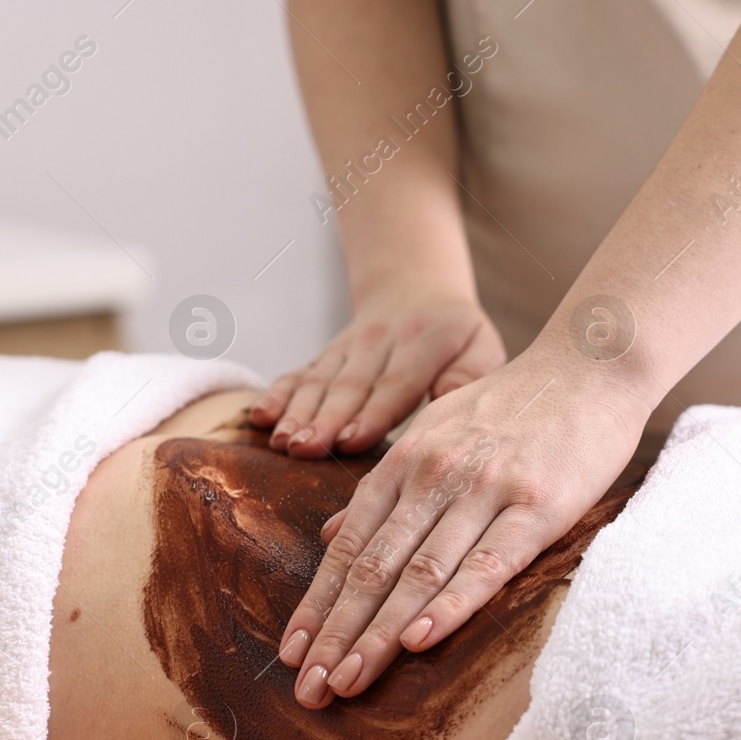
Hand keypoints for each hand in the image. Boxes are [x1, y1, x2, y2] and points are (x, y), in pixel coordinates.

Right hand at [248, 291, 504, 457]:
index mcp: (423, 342)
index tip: (353, 441)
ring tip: (283, 442)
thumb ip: (469, 375)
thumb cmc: (457, 336)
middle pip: (349, 387)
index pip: (396, 383)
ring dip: (297, 414)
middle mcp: (379, 342)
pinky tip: (259, 418)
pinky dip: (276, 395)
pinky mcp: (324, 357)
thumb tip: (449, 400)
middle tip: (306, 448)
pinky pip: (298, 374)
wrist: (415, 290)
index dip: (373, 413)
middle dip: (325, 420)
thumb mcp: (481, 346)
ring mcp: (346, 349)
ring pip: (319, 382)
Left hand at [278, 341, 651, 706]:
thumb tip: (332, 536)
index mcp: (404, 463)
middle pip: (372, 568)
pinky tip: (419, 641)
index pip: (348, 549)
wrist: (590, 364)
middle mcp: (433, 476)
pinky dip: (450, 605)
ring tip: (347, 681)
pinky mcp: (538, 505)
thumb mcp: (434, 433)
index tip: (291, 654)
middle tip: (308, 688)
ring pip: (420, 574)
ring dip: (378, 634)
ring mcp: (484, 490)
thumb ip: (385, 488)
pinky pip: (487, 564)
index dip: (317, 605)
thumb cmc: (512, 407)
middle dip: (335, 633)